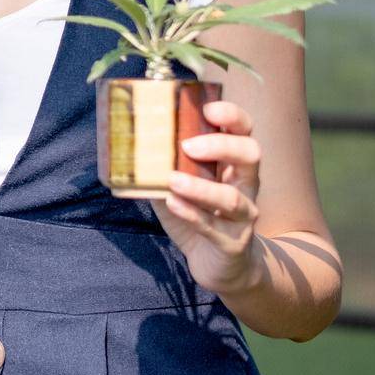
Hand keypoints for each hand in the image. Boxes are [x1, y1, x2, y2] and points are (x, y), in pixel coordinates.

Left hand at [150, 100, 267, 295]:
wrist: (223, 267)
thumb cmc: (199, 215)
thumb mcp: (180, 186)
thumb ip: (161, 166)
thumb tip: (124, 142)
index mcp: (233, 164)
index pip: (244, 131)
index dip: (232, 116)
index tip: (209, 108)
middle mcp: (246, 185)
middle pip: (250, 155)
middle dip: (222, 145)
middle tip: (188, 145)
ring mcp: (243, 216)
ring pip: (233, 198)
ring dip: (201, 187)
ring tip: (173, 179)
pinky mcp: (233, 244)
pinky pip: (215, 228)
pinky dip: (192, 214)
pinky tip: (173, 204)